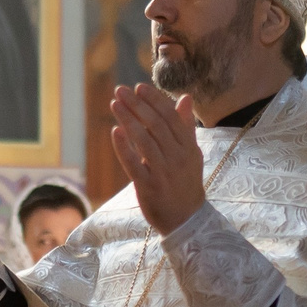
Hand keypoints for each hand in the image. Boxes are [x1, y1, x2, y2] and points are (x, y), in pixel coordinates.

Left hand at [110, 83, 207, 232]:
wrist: (186, 219)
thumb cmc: (186, 182)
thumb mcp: (192, 153)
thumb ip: (186, 126)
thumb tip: (185, 98)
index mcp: (188, 148)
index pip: (170, 117)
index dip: (154, 100)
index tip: (138, 87)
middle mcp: (177, 158)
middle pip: (156, 125)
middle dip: (137, 105)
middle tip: (120, 90)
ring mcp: (163, 173)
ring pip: (144, 141)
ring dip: (128, 119)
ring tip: (114, 104)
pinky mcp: (148, 187)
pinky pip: (133, 164)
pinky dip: (123, 147)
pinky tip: (114, 131)